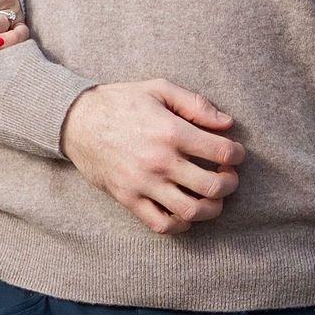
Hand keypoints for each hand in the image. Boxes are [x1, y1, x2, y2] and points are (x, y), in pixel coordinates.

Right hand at [60, 80, 245, 233]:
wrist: (77, 121)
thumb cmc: (121, 102)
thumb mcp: (159, 89)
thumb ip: (195, 104)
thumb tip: (227, 123)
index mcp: (170, 131)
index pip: (221, 152)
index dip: (237, 154)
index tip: (235, 153)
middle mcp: (159, 161)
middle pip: (212, 186)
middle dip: (230, 184)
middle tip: (228, 177)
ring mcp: (143, 184)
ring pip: (191, 211)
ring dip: (212, 208)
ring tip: (213, 198)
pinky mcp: (129, 199)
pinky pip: (162, 224)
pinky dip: (181, 224)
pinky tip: (185, 211)